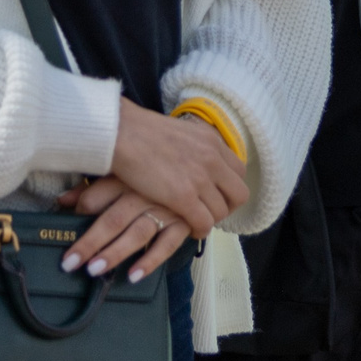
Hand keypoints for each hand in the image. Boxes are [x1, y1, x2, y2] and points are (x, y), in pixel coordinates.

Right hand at [56, 101, 250, 281]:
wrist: (121, 133)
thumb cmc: (139, 131)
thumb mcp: (179, 131)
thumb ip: (194, 146)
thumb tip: (196, 161)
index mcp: (212, 139)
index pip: (239, 171)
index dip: (230, 187)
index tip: (216, 195)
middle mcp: (212, 158)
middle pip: (238, 194)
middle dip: (227, 207)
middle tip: (209, 211)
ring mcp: (200, 178)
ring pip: (221, 211)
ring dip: (210, 219)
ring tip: (195, 221)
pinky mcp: (184, 196)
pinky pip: (204, 223)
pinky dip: (199, 230)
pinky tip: (188, 229)